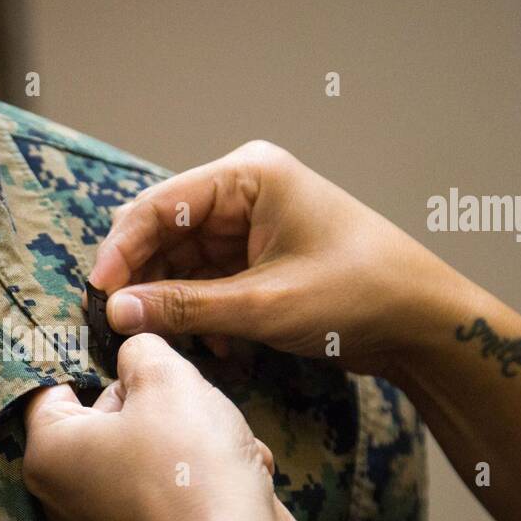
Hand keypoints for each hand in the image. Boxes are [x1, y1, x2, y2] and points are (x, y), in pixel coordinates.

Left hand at [22, 333, 304, 520]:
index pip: (55, 384)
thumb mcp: (165, 378)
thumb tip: (137, 353)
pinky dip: (205, 470)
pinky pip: (173, 480)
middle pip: (106, 412)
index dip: (95, 358)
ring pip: (148, 443)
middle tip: (186, 395)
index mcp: (48, 450)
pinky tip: (234, 470)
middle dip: (153, 398)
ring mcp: (106, 518)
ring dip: (191, 430)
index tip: (132, 348)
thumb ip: (142, 350)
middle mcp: (65, 491)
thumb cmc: (189, 464)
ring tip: (219, 437)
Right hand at [89, 140, 471, 376]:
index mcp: (248, 176)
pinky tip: (212, 344)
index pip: (157, 206)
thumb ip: (185, 307)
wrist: (423, 321)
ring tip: (168, 341)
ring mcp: (251, 223)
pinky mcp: (258, 256)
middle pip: (164, 232)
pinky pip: (207, 280)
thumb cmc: (359, 295)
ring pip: (182, 261)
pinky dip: (200, 311)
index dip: (120, 252)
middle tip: (118, 324)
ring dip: (172, 302)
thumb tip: (116, 311)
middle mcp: (244, 190)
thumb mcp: (264, 305)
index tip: (97, 296)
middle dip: (143, 280)